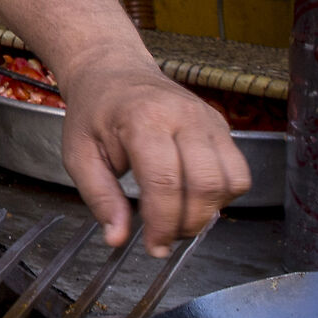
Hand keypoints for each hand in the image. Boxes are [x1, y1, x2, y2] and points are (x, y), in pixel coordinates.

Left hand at [60, 59, 250, 254]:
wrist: (114, 72)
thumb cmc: (95, 111)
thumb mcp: (79, 153)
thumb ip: (100, 197)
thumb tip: (117, 237)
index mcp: (144, 118)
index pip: (165, 182)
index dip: (162, 223)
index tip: (153, 245)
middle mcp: (184, 116)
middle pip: (205, 184)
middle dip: (188, 223)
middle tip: (166, 237)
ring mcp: (208, 119)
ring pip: (232, 180)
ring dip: (210, 211)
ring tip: (179, 218)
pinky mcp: (222, 125)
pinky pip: (238, 171)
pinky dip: (222, 194)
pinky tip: (194, 197)